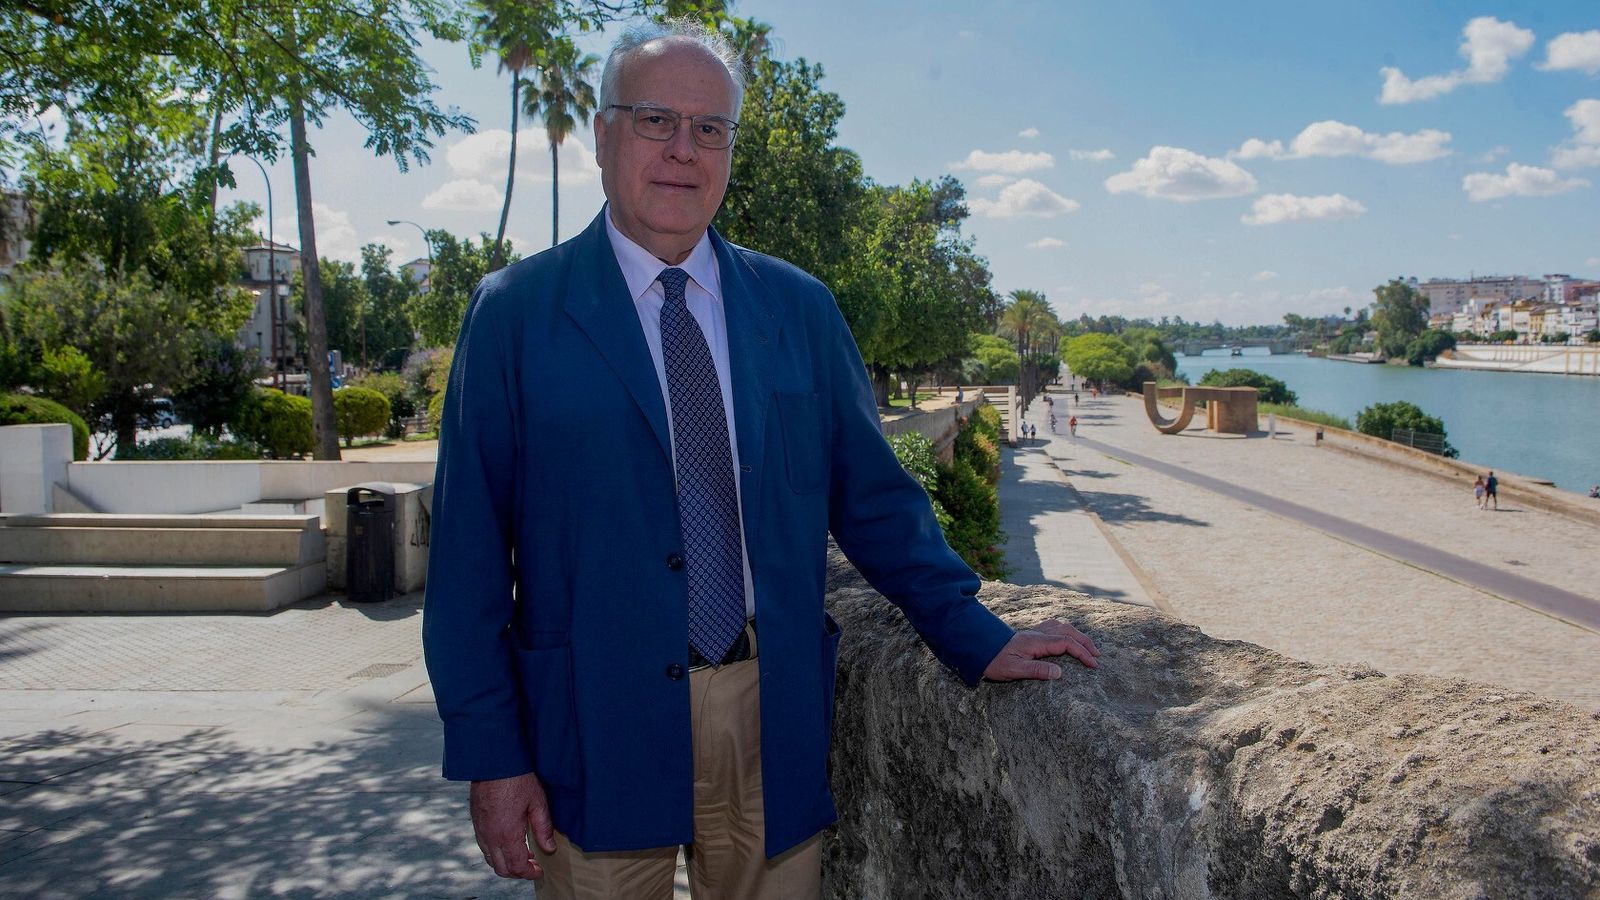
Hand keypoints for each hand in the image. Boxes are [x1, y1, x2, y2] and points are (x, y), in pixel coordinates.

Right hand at [469, 772, 556, 879]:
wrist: (493, 761)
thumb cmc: (517, 779)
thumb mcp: (537, 802)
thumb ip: (543, 829)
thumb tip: (549, 848)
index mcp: (507, 834)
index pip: (517, 866)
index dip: (530, 873)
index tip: (540, 870)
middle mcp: (490, 836)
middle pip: (501, 869)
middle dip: (518, 873)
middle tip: (533, 865)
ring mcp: (480, 830)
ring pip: (490, 859)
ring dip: (506, 863)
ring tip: (523, 854)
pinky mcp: (476, 822)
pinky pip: (484, 847)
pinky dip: (496, 853)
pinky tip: (508, 842)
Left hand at [983, 618, 1099, 680]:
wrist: (978, 648)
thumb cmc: (994, 661)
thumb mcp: (1013, 670)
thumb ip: (1037, 670)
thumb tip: (1060, 672)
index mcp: (1036, 642)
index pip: (1066, 643)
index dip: (1082, 653)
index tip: (1093, 665)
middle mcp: (1037, 634)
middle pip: (1068, 632)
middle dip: (1085, 642)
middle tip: (1097, 656)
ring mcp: (1033, 632)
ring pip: (1062, 627)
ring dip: (1077, 635)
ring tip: (1087, 646)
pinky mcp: (1030, 634)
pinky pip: (1052, 626)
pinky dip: (1065, 630)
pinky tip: (1066, 635)